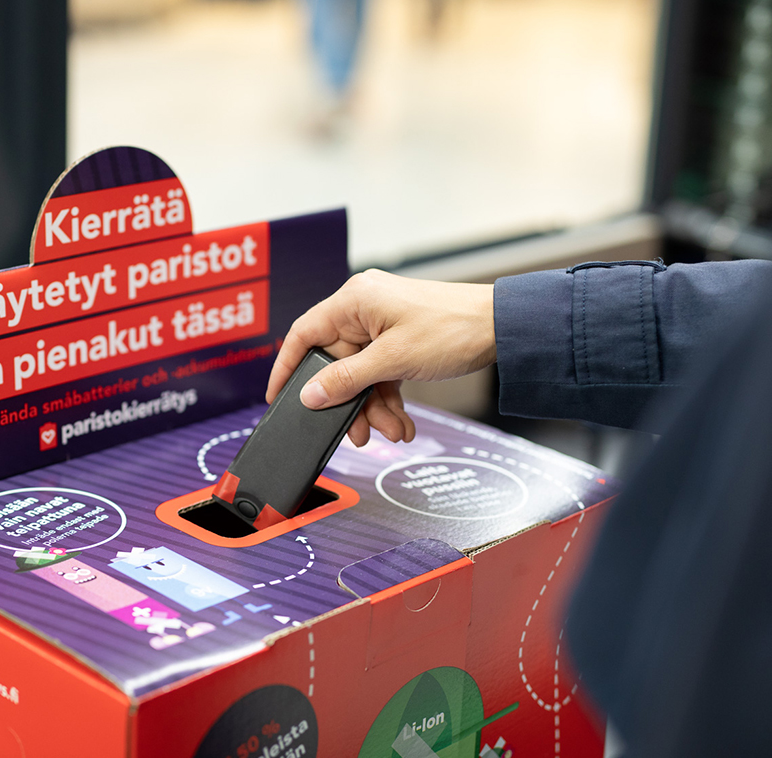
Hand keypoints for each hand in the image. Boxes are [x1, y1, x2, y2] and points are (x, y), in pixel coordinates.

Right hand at [266, 269, 495, 445]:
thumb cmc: (453, 328)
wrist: (504, 328)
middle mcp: (364, 309)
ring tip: (391, 430)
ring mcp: (383, 325)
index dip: (288, 368)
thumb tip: (310, 395)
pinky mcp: (399, 339)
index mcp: (354, 300)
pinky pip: (381, 373)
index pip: (304, 334)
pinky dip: (388, 398)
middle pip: (336, 363)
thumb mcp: (392, 360)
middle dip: (349, 402)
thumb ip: (346, 379)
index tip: (278, 397)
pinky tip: (401, 421)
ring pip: (361, 374)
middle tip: (356, 432)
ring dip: (373, 406)